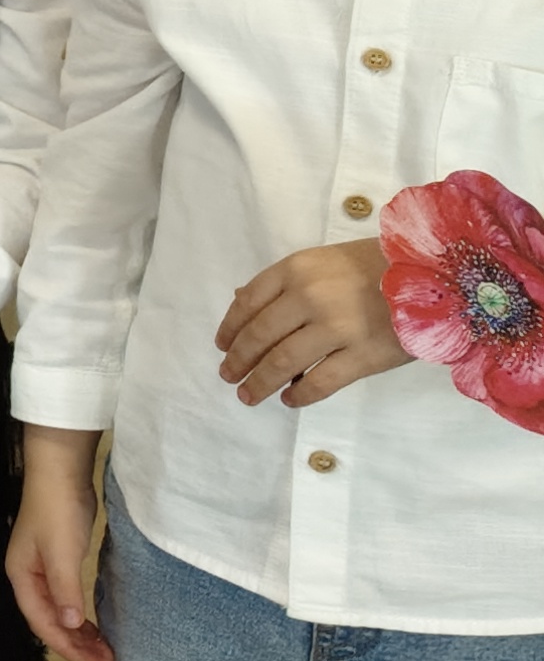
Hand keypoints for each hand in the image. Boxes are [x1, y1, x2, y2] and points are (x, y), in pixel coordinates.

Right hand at [7, 424, 114, 660]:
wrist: (60, 471)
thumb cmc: (58, 512)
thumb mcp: (62, 552)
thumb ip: (65, 590)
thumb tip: (70, 626)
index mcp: (21, 577)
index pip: (43, 623)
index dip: (70, 648)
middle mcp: (28, 578)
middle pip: (50, 622)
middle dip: (77, 646)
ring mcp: (42, 570)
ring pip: (59, 613)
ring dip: (81, 635)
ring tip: (106, 653)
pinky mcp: (58, 561)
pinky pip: (68, 600)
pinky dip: (82, 617)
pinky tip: (97, 625)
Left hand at [217, 241, 407, 406]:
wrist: (438, 276)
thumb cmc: (377, 266)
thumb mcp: (324, 261)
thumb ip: (284, 282)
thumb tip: (239, 301)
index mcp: (296, 269)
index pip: (248, 302)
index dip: (230, 328)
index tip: (222, 346)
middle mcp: (310, 296)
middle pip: (260, 336)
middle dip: (239, 360)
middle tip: (229, 376)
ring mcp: (337, 327)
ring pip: (283, 362)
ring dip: (260, 383)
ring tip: (249, 395)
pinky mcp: (364, 356)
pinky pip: (321, 382)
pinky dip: (300, 394)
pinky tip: (290, 399)